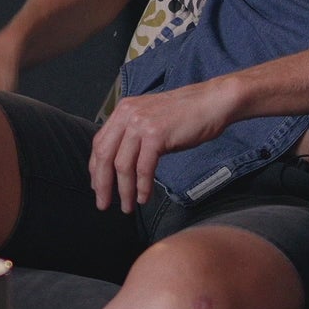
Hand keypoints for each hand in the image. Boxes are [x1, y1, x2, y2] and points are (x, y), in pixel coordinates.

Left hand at [89, 79, 236, 213]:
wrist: (212, 102)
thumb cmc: (187, 114)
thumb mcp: (151, 118)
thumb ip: (133, 134)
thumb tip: (121, 162)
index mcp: (124, 111)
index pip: (99, 143)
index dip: (96, 169)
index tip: (98, 187)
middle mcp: (128, 115)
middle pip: (105, 155)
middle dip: (102, 184)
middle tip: (103, 204)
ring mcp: (141, 123)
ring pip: (122, 165)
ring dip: (123, 190)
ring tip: (127, 206)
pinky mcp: (156, 134)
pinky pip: (143, 168)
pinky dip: (142, 186)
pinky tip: (143, 197)